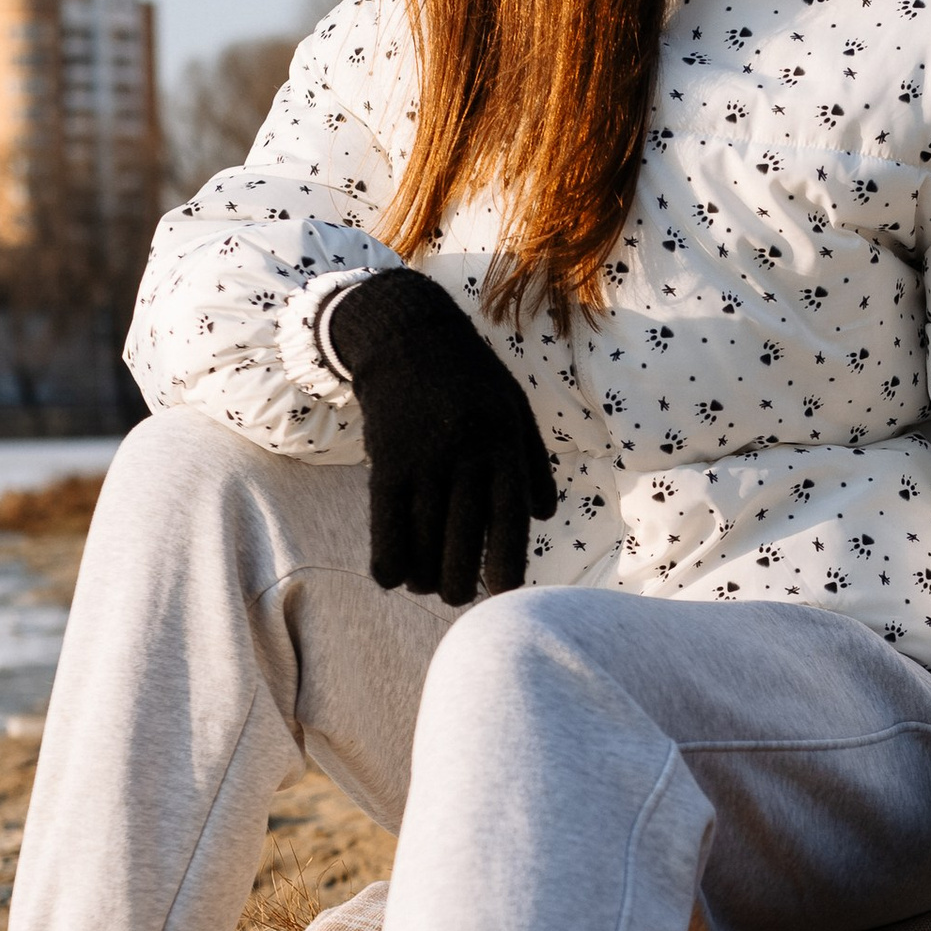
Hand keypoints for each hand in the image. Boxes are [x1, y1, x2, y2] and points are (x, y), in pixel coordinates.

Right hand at [326, 268, 559, 604]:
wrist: (409, 334)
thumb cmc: (470, 378)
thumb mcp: (514, 408)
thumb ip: (532, 463)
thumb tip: (545, 517)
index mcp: (505, 447)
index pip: (511, 522)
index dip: (506, 567)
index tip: (502, 596)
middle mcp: (468, 457)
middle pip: (464, 542)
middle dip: (459, 582)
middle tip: (456, 595)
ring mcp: (426, 460)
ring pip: (424, 539)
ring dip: (423, 576)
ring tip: (426, 585)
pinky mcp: (388, 461)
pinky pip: (386, 522)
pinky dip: (388, 557)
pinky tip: (390, 579)